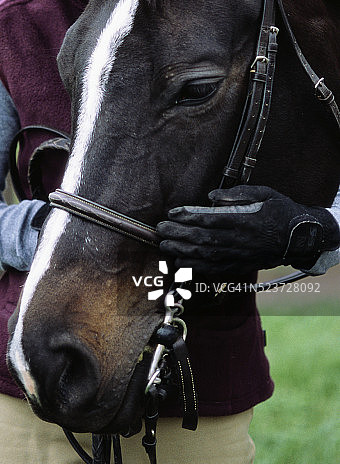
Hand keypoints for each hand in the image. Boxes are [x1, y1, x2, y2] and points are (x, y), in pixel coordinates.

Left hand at [156, 185, 339, 276]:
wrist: (301, 238)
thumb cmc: (281, 210)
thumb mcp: (264, 193)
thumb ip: (237, 194)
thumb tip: (210, 195)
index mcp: (245, 220)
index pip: (210, 219)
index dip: (188, 217)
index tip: (173, 212)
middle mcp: (240, 241)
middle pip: (202, 239)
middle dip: (178, 234)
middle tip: (160, 229)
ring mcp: (240, 256)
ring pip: (205, 256)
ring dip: (182, 252)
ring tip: (164, 246)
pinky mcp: (240, 267)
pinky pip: (214, 269)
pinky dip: (195, 267)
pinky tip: (180, 263)